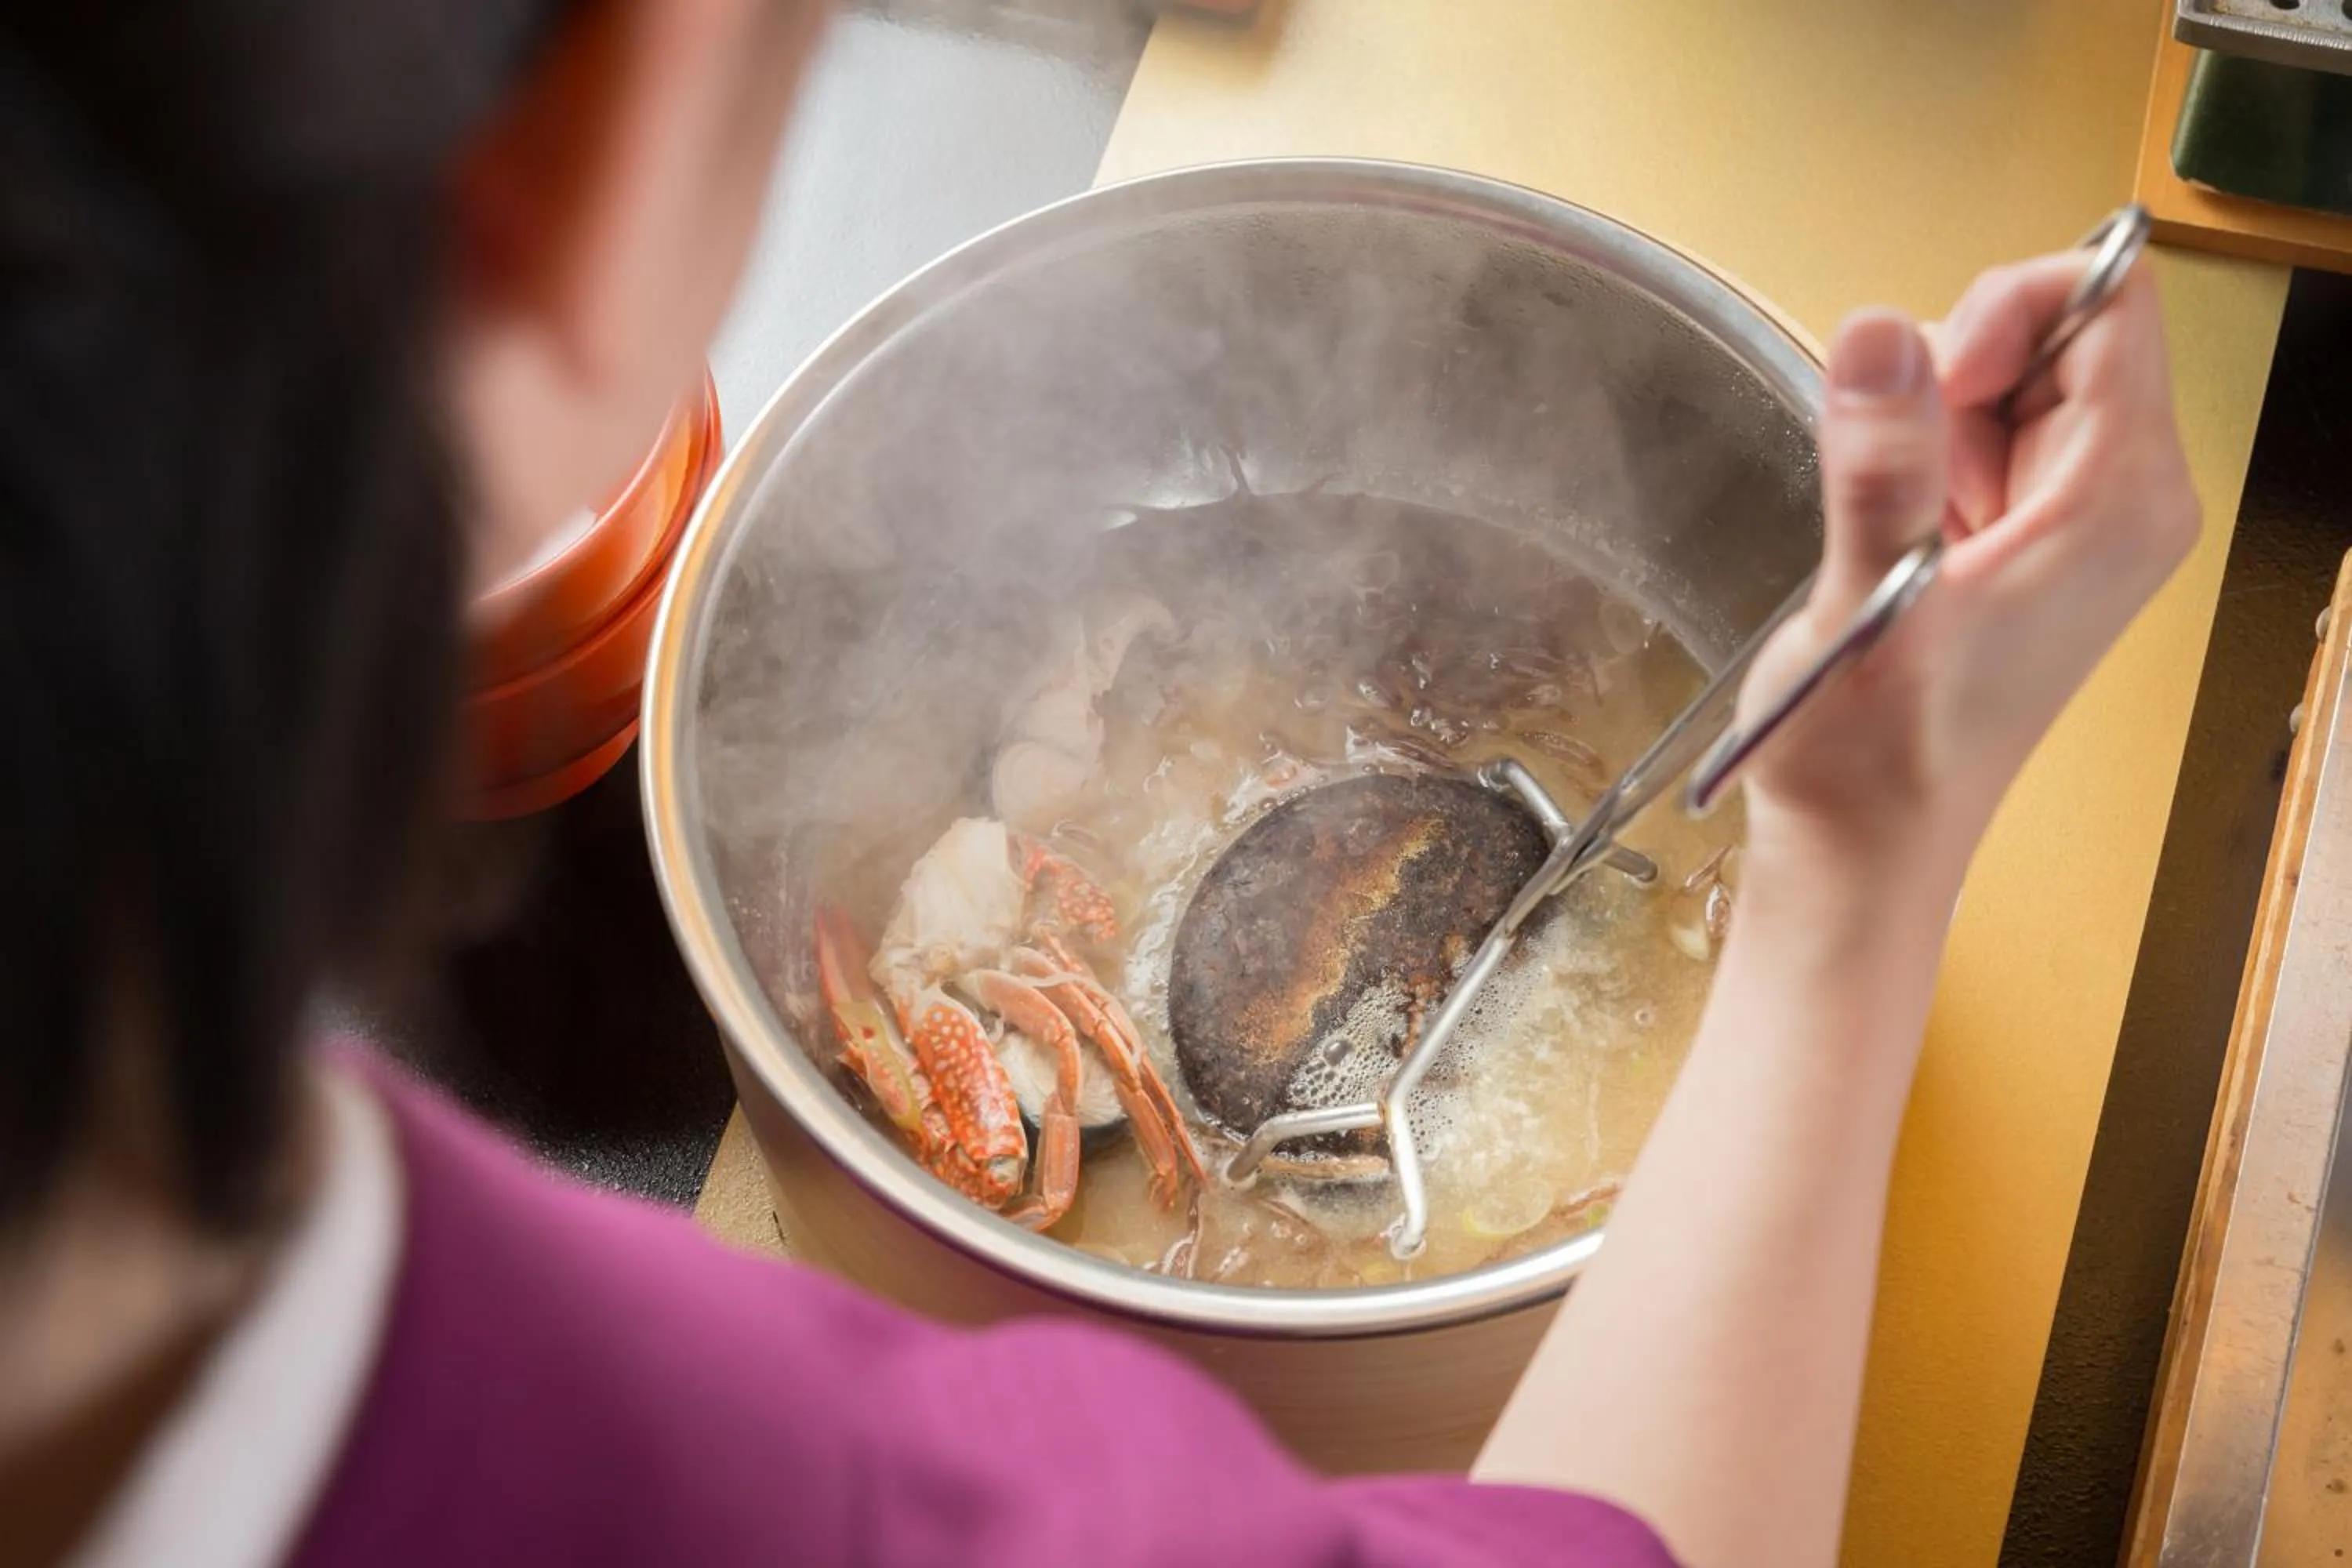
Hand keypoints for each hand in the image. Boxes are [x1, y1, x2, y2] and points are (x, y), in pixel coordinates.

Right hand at [1734, 253, 2199, 884]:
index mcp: (2123, 502)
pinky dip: (1924, 459)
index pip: (2109, 304)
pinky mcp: (2026, 536)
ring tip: (1902, 528)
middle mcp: (2124, 500)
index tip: (1930, 382)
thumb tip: (1877, 331)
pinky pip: (1979, 435)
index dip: (2005, 311)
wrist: (1861, 846)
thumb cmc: (1876, 758)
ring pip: (2009, 379)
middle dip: (1956, 373)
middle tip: (1906, 478)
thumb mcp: (1870, 605)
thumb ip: (1881, 464)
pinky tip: (1904, 541)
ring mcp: (2077, 518)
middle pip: (2058, 333)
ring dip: (1930, 424)